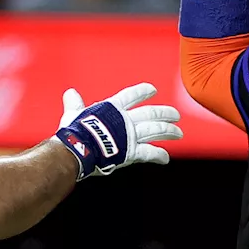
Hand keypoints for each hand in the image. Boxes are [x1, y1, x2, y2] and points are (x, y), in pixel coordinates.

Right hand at [53, 83, 181, 179]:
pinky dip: (159, 155)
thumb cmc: (75, 131)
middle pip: (150, 113)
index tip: (153, 90)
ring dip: (168, 130)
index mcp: (112, 108)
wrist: (79, 148)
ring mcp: (131, 135)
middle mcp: (125, 119)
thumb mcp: (73, 113)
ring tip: (178, 132)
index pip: (131, 95)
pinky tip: (166, 158)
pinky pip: (150, 153)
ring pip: (155, 130)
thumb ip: (75, 104)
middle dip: (165, 113)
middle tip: (175, 114)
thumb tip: (70, 93)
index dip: (143, 91)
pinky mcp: (132, 151)